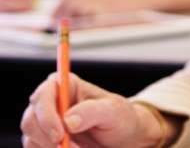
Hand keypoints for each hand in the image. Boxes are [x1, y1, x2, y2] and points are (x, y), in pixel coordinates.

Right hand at [21, 72, 163, 147]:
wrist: (121, 138)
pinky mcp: (42, 142)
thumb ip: (92, 111)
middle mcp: (48, 103)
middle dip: (48, 138)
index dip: (46, 115)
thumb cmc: (119, 118)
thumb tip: (68, 120)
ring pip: (31, 139)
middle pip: (30, 120)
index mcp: (65, 86)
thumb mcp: (114, 111)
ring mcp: (42, 124)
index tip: (60, 134)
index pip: (43, 95)